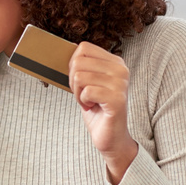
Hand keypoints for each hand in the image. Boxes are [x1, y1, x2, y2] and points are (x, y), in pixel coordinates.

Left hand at [68, 41, 138, 184]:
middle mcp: (121, 70)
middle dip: (73, 82)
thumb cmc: (97, 109)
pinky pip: (86, 91)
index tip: (80, 81)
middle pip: (78, 62)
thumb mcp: (89, 82)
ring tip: (89, 102)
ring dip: (78, 94)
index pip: (83, 48)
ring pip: (79, 77)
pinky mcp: (117, 99)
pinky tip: (92, 107)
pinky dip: (82, 102)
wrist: (111, 136)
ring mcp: (120, 84)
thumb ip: (83, 66)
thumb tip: (65, 49)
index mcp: (115, 62)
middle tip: (83, 95)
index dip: (73, 65)